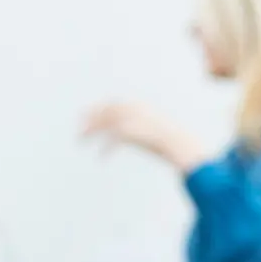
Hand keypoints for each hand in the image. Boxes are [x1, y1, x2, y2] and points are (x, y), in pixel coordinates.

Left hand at [82, 102, 205, 171]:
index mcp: (139, 106)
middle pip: (106, 110)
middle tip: (79, 128)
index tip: (88, 116)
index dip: (99, 109)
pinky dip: (107, 148)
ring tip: (81, 139)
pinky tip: (102, 157)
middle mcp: (134, 110)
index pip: (113, 104)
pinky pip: (113, 139)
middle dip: (91, 117)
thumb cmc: (171, 141)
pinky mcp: (132, 132)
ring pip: (105, 122)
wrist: (180, 144)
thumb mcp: (155, 134)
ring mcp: (132, 119)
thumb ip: (142, 133)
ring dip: (92, 130)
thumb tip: (137, 137)